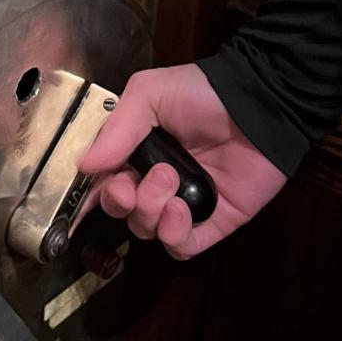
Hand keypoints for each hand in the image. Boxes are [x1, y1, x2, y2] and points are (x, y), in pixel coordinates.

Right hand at [77, 63, 286, 258]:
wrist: (258, 105)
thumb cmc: (202, 93)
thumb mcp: (149, 94)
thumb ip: (116, 130)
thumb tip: (84, 166)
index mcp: (137, 152)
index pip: (103, 183)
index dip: (90, 194)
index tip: (83, 196)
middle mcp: (155, 181)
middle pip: (121, 211)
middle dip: (121, 199)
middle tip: (139, 179)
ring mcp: (184, 204)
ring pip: (147, 230)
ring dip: (150, 210)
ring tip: (171, 181)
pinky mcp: (213, 222)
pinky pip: (181, 247)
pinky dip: (174, 234)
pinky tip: (180, 210)